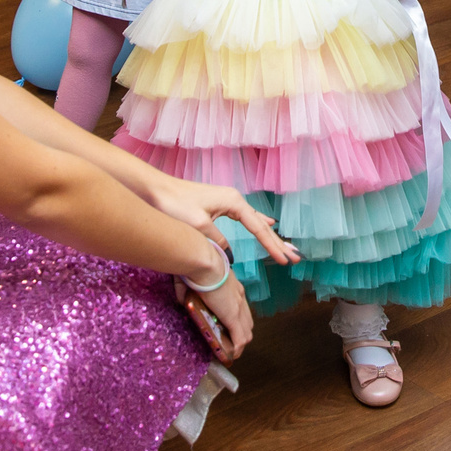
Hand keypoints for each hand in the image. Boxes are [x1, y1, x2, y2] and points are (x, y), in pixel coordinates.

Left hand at [147, 174, 301, 265]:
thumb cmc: (174, 204)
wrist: (156, 189)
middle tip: (295, 258)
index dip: (272, 246)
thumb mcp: (198, 225)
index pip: (259, 228)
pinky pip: (246, 218)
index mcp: (233, 202)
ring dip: (270, 235)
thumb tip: (230, 257)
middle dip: (278, 242)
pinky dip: (259, 224)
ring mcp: (227, 201)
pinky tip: (267, 222)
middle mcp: (234, 199)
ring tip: (286, 246)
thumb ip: (217, 241)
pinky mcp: (219, 205)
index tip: (285, 261)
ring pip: (255, 221)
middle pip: (262, 225)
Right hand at [180, 269, 254, 360]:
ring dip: (239, 343)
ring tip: (230, 351)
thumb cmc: (196, 267)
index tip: (229, 326)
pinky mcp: (234, 316)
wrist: (204, 263)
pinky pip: (239, 338)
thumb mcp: (190, 279)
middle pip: (247, 320)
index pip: (240, 305)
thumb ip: (186, 292)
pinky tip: (231, 355)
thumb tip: (182, 300)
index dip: (237, 318)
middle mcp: (239, 296)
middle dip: (240, 332)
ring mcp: (238, 307)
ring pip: (246, 331)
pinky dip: (236, 348)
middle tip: (229, 341)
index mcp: (231, 285)